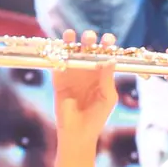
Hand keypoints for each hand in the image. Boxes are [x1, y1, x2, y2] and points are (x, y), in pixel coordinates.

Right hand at [53, 29, 118, 143]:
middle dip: (89, 40)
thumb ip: (108, 79)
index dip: (106, 45)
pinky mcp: (58, 79)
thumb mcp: (107, 97)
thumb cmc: (97, 116)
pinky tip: (59, 47)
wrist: (78, 132)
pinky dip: (57, 54)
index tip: (108, 39)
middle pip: (88, 49)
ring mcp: (72, 74)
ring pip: (71, 52)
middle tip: (89, 38)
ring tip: (70, 34)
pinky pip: (57, 63)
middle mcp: (87, 71)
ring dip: (71, 42)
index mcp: (102, 74)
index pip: (105, 54)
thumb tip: (111, 59)